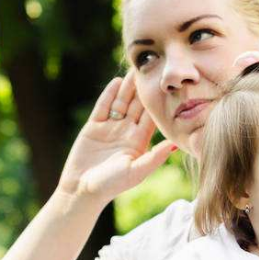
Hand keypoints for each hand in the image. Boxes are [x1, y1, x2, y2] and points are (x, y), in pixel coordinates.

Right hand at [58, 72, 176, 203]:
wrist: (82, 189)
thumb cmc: (111, 185)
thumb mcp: (136, 171)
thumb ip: (155, 157)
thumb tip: (176, 144)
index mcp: (139, 142)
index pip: (151, 118)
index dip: (158, 102)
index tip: (168, 87)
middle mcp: (126, 132)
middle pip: (137, 106)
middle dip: (144, 89)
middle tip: (154, 70)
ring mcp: (110, 128)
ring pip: (121, 103)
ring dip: (128, 88)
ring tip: (136, 70)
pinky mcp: (94, 127)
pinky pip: (103, 107)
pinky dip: (109, 95)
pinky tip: (117, 82)